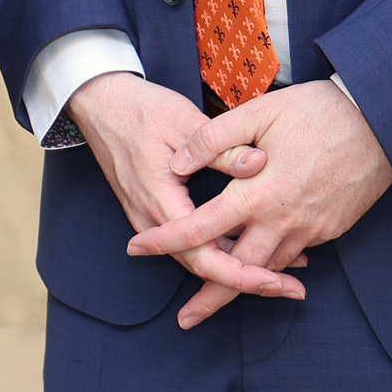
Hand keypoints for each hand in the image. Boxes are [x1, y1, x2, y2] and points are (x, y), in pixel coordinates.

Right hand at [63, 73, 292, 309]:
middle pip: (203, 268)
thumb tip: (260, 164)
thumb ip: (224, 150)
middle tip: (290, 288)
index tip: (276, 282)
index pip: (204, 258)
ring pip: (196, 258)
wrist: (101, 103)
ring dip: (236, 268)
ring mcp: (149, 218)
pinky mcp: (154, 211)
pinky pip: (189, 243)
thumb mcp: (186, 123)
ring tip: (282, 273)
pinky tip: (249, 245)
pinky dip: (220, 250)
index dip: (242, 275)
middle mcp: (152, 220)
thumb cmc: (140, 109)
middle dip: (247, 281)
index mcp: (161, 201)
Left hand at [131, 82, 391, 329]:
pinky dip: (275, 266)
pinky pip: (295, 256)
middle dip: (210, 298)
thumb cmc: (319, 112)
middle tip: (186, 319)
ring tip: (218, 300)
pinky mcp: (330, 229)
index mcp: (258, 193)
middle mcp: (283, 220)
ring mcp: (310, 229)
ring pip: (269, 269)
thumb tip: (178, 163)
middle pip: (238, 270)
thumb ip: (213, 138)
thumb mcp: (259, 113)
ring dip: (243, 288)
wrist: (383, 121)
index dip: (166, 241)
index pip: (201, 227)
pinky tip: (263, 267)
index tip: (137, 248)